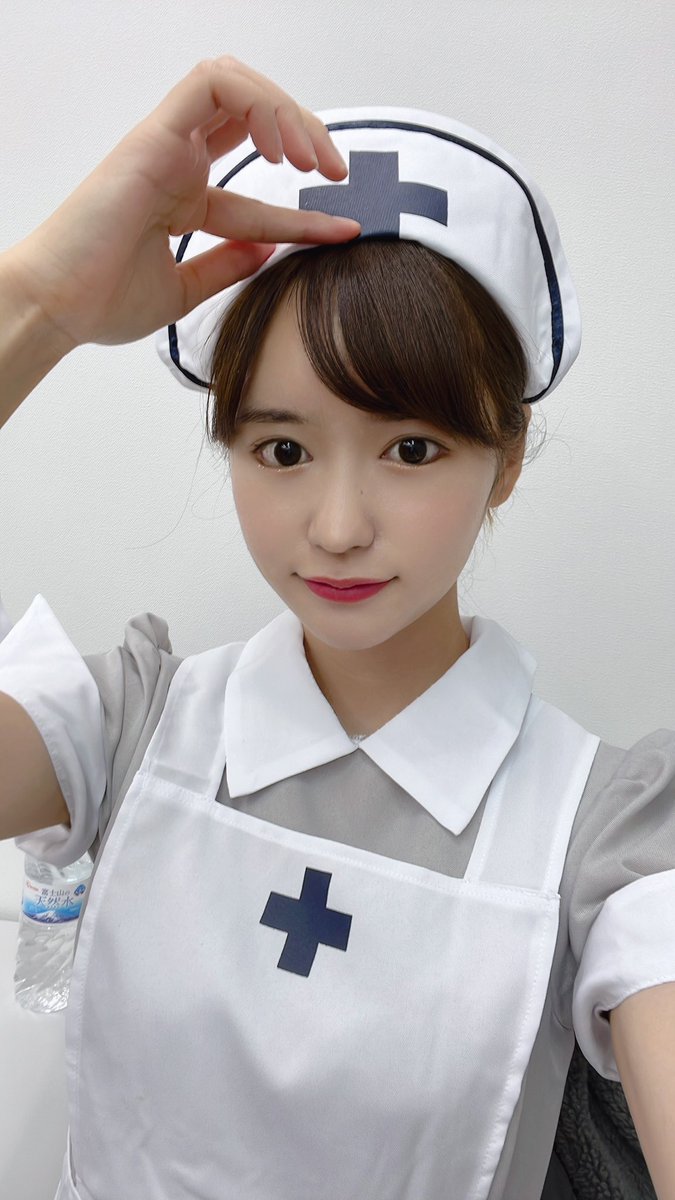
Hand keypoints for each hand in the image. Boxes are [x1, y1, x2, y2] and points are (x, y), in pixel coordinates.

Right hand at [5, 56, 359, 349]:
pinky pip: (212, 84)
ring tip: (312, 158)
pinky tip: (277, 146)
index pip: (257, 191)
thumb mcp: (184, 290)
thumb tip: (270, 247)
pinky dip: (256, 102)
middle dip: (304, 133)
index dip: (306, 210)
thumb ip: (227, 265)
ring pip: (237, 86)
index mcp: (182, 198)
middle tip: (335, 174)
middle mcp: (176, 163)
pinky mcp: (154, 135)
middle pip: (252, 116)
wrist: (58, 308)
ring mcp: (165, 145)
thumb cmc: (102, 302)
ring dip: (286, 111)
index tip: (345, 231)